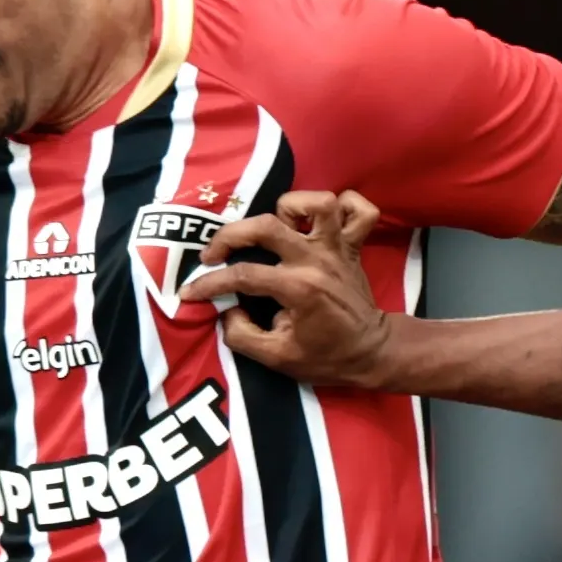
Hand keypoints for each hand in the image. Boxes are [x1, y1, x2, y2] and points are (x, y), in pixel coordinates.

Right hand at [181, 189, 388, 381]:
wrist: (372, 353)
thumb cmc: (324, 357)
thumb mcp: (276, 359)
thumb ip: (242, 336)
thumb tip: (226, 310)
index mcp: (298, 289)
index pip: (243, 275)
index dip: (209, 283)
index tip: (189, 292)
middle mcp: (317, 260)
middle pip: (268, 225)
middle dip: (231, 235)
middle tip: (215, 254)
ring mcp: (338, 248)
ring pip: (319, 203)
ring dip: (291, 207)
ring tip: (275, 227)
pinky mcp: (354, 245)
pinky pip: (359, 210)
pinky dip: (343, 206)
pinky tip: (320, 220)